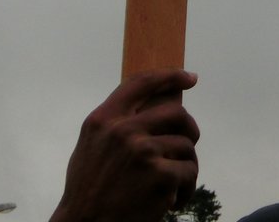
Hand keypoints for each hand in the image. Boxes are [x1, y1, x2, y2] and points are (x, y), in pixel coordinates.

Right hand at [50, 68, 199, 221]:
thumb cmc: (89, 189)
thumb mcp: (92, 146)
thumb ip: (117, 122)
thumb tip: (155, 102)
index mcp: (103, 120)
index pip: (142, 83)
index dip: (170, 76)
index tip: (189, 78)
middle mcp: (123, 131)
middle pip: (176, 113)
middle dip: (189, 128)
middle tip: (188, 144)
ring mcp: (143, 152)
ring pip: (186, 145)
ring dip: (185, 166)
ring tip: (173, 185)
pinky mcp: (160, 175)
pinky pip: (189, 171)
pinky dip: (186, 189)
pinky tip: (172, 201)